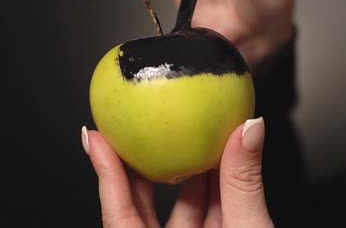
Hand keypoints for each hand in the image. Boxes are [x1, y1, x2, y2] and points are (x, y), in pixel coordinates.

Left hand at [82, 117, 272, 226]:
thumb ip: (245, 183)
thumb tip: (248, 129)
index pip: (119, 217)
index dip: (105, 175)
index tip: (96, 138)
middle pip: (142, 208)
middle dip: (141, 167)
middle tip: (134, 131)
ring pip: (178, 210)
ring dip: (185, 174)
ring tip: (184, 138)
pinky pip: (204, 213)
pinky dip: (211, 189)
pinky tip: (218, 163)